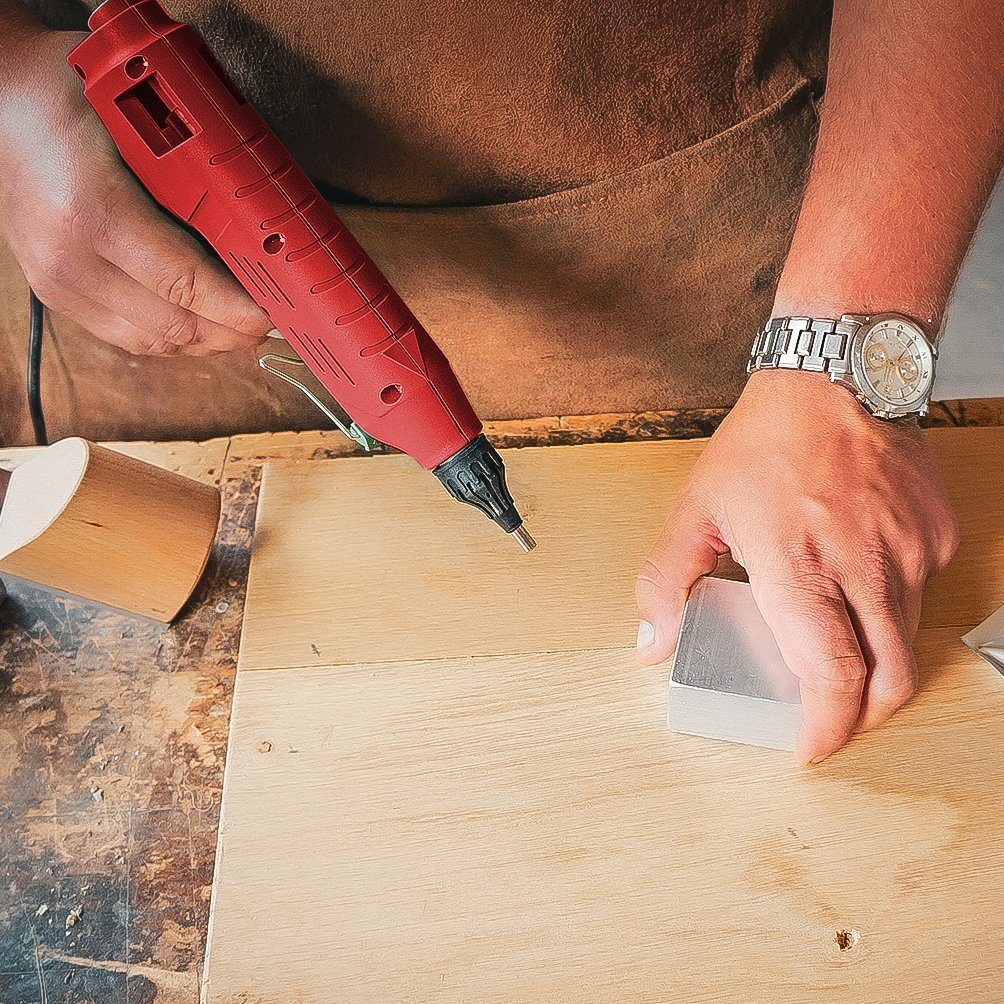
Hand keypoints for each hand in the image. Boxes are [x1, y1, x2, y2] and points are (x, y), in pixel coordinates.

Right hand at [0, 30, 270, 355]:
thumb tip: (262, 225)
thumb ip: (196, 173)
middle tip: (273, 322)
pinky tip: (201, 322)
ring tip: (243, 326)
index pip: (185, 286)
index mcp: (94, 211)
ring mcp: (58, 282)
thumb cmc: (68, 98)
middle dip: (233, 332)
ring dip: (207, 341)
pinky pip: (128, 338)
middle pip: (175, 326)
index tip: (278, 314)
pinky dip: (174, 337)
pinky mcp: (55, 294)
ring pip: (154, 343)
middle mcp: (71, 258)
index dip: (240, 310)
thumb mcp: (140, 121)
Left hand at [636, 369, 958, 763]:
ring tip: (839, 649)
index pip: (832, 676)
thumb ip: (666, 582)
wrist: (836, 378)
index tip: (808, 748)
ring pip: (907, 639)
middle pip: (890, 679)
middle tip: (831, 718)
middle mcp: (866, 567)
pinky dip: (890, 607)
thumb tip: (652, 643)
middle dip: (862, 716)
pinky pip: (920, 594)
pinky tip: (857, 582)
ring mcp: (911, 552)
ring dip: (876, 662)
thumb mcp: (697, 509)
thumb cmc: (765, 441)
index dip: (826, 727)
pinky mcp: (937, 535)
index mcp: (800, 567)